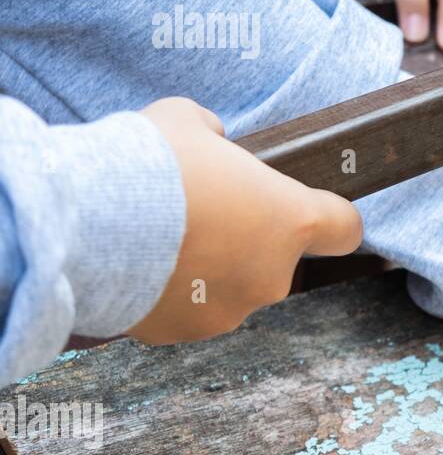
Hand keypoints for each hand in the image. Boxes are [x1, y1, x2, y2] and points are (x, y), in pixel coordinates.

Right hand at [129, 98, 362, 343]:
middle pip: (274, 257)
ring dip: (206, 268)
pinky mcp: (184, 332)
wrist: (86, 221)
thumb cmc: (148, 163)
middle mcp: (272, 274)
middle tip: (199, 211)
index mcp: (291, 220)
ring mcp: (230, 309)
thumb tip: (211, 139)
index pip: (344, 228)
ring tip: (159, 239)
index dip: (331, 219)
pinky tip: (136, 266)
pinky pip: (186, 309)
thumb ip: (214, 134)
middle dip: (245, 238)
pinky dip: (169, 293)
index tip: (314, 211)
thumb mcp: (187, 121)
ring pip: (229, 286)